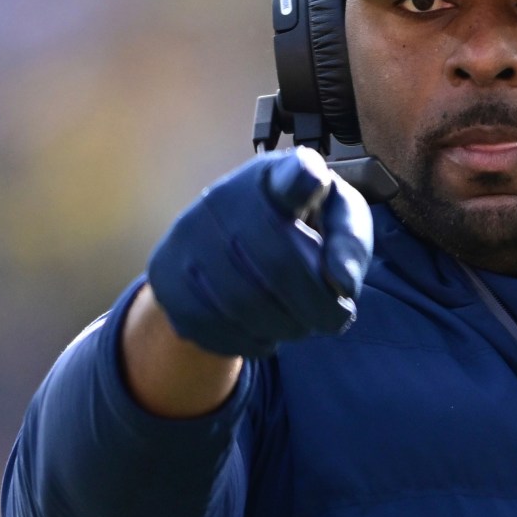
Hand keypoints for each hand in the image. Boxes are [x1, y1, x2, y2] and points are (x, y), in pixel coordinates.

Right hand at [146, 147, 374, 358]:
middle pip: (278, 265)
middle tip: (334, 321)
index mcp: (274, 176)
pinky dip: (250, 340)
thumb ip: (350, 240)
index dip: (308, 184)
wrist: (223, 245)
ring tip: (300, 326)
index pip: (296, 175)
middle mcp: (223, 197)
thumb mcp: (334, 220)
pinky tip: (266, 334)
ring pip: (243, 304)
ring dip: (285, 327)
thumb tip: (341, 284)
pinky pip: (212, 325)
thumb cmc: (298, 229)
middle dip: (316, 306)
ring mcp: (187, 235)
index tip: (318, 189)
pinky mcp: (166, 274)